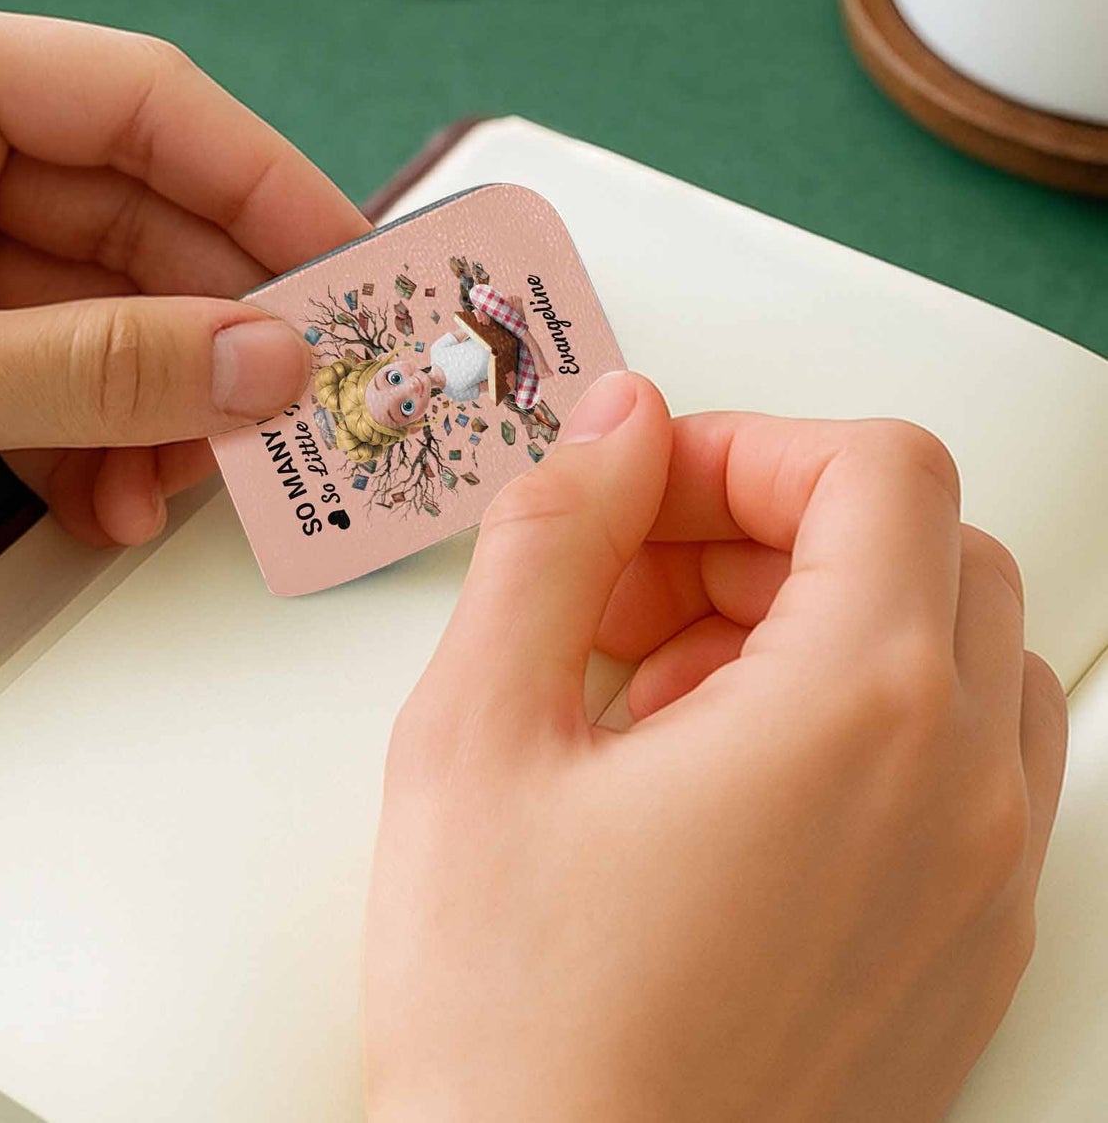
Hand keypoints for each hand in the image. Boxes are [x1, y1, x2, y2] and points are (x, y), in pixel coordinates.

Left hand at [0, 0, 366, 586]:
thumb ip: (104, 370)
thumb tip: (275, 368)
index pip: (146, 104)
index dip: (267, 186)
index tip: (353, 271)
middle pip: (137, 215)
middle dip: (212, 329)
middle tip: (293, 411)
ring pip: (101, 305)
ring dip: (153, 404)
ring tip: (182, 492)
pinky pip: (47, 363)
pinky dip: (88, 438)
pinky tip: (109, 506)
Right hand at [365, 371, 1067, 1122]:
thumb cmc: (516, 1030)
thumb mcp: (477, 733)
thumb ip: (551, 537)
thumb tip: (617, 425)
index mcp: (862, 717)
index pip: (877, 469)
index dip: (743, 450)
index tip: (645, 496)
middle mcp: (963, 798)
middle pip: (921, 548)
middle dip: (764, 534)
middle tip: (632, 590)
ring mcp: (979, 886)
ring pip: (949, 653)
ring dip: (810, 625)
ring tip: (661, 697)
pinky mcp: (959, 953)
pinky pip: (952, 768)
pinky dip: (847, 723)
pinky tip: (706, 789)